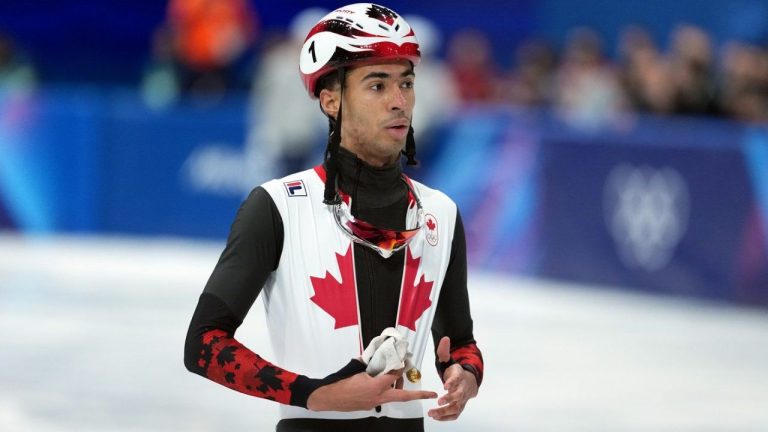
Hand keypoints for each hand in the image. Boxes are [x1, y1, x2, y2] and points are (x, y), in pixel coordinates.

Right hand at [307, 368, 436, 411]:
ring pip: (392, 395)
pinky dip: (385, 390)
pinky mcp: (370, 405)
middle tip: (431, 394)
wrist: (330, 397)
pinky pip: (382, 397)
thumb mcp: (356, 368)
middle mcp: (377, 396)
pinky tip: (381, 382)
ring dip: (398, 387)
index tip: (407, 360)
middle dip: (418, 395)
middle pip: (402, 395)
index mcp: (375, 385)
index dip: (402, 367)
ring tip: (396, 378)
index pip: (394, 374)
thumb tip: (378, 355)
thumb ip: (370, 363)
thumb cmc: (340, 382)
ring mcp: (374, 403)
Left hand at [427, 336, 477, 420]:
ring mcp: (462, 399)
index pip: (457, 378)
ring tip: (432, 413)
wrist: (469, 382)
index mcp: (460, 375)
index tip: (446, 385)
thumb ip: (444, 351)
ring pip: (456, 407)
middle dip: (449, 399)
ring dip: (445, 411)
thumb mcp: (450, 360)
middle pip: (458, 395)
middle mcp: (462, 388)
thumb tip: (445, 338)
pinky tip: (436, 417)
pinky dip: (446, 417)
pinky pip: (455, 414)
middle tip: (439, 401)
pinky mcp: (460, 406)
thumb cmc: (456, 372)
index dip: (452, 381)